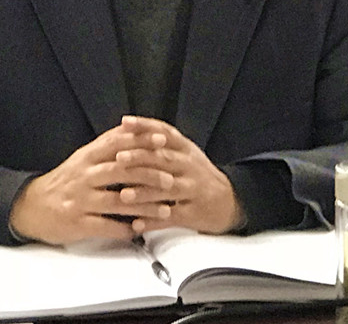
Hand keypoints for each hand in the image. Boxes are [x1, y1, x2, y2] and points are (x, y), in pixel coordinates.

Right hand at [8, 123, 175, 244]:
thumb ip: (106, 146)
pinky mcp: (77, 222)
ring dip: (144, 206)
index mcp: (87, 157)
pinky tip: (141, 229)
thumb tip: (132, 130)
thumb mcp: (83, 158)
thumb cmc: (65, 181)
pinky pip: (106, 226)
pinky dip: (125, 228)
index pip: (117, 144)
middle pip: (121, 171)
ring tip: (164, 209)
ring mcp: (80, 200)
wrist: (31, 206)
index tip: (164, 141)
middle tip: (170, 179)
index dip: (141, 141)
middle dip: (149, 174)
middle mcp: (84, 176)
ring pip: (118, 201)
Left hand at [114, 116, 243, 235]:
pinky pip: (171, 217)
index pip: (165, 132)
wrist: (229, 200)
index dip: (145, 127)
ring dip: (144, 193)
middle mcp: (189, 166)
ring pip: (167, 190)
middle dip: (140, 158)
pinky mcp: (194, 213)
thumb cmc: (195, 173)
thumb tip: (124, 125)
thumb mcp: (183, 152)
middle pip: (163, 159)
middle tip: (118, 158)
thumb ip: (159, 140)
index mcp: (185, 148)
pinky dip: (153, 222)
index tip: (124, 123)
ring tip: (124, 195)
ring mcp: (193, 189)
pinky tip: (136, 225)